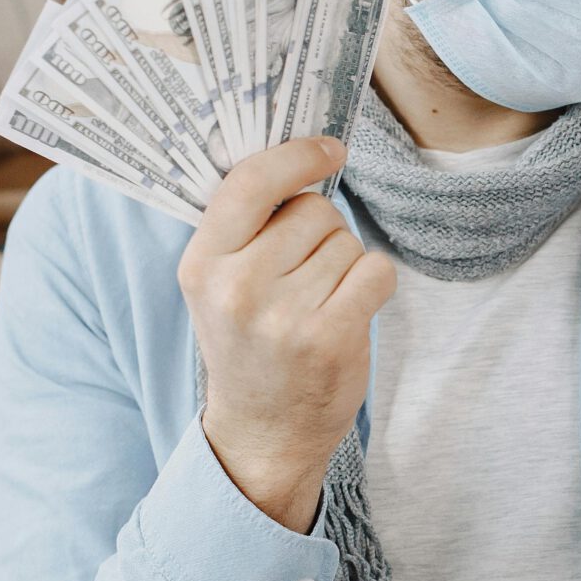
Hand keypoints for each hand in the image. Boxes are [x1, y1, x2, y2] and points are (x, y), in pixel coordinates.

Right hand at [177, 135, 395, 532]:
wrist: (263, 432)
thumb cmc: (249, 345)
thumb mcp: (218, 284)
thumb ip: (243, 224)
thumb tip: (301, 148)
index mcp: (202, 264)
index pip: (251, 181)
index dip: (297, 156)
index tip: (329, 150)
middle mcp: (238, 288)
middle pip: (313, 210)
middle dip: (321, 232)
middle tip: (302, 278)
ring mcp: (285, 316)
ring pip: (347, 241)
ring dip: (344, 264)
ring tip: (317, 303)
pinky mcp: (330, 338)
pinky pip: (377, 270)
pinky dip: (374, 284)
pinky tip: (349, 311)